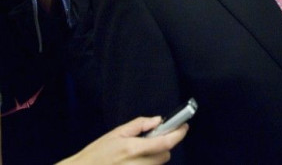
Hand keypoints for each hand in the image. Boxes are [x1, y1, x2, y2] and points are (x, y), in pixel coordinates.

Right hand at [57, 116, 187, 164]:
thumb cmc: (98, 153)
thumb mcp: (116, 133)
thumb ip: (139, 125)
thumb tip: (158, 120)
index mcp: (133, 148)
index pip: (165, 142)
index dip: (179, 134)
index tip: (184, 126)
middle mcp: (139, 164)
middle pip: (165, 155)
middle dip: (162, 146)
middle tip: (149, 140)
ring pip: (158, 163)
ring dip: (154, 156)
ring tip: (136, 153)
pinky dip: (148, 164)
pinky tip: (134, 161)